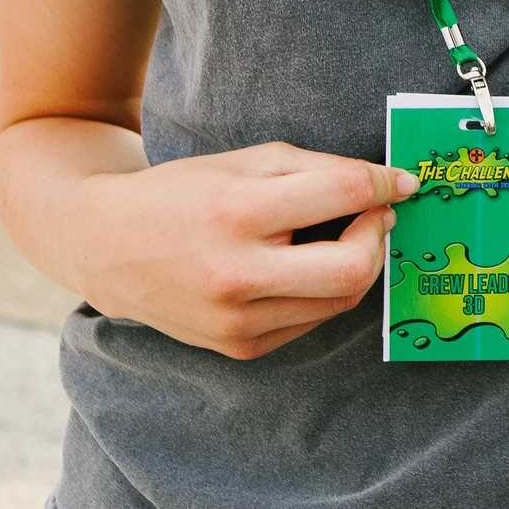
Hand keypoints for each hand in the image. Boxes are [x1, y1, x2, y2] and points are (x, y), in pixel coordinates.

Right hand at [68, 140, 414, 358]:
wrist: (106, 247)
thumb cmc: (184, 193)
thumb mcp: (245, 161)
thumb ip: (317, 170)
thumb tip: (388, 187)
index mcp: (237, 212)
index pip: (341, 195)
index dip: (384, 184)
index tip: (402, 181)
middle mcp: (236, 274)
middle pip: (354, 269)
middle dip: (378, 237)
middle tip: (374, 215)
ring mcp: (237, 321)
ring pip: (340, 300)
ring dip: (355, 264)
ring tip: (335, 237)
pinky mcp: (240, 348)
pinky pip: (311, 320)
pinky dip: (321, 291)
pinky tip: (300, 267)